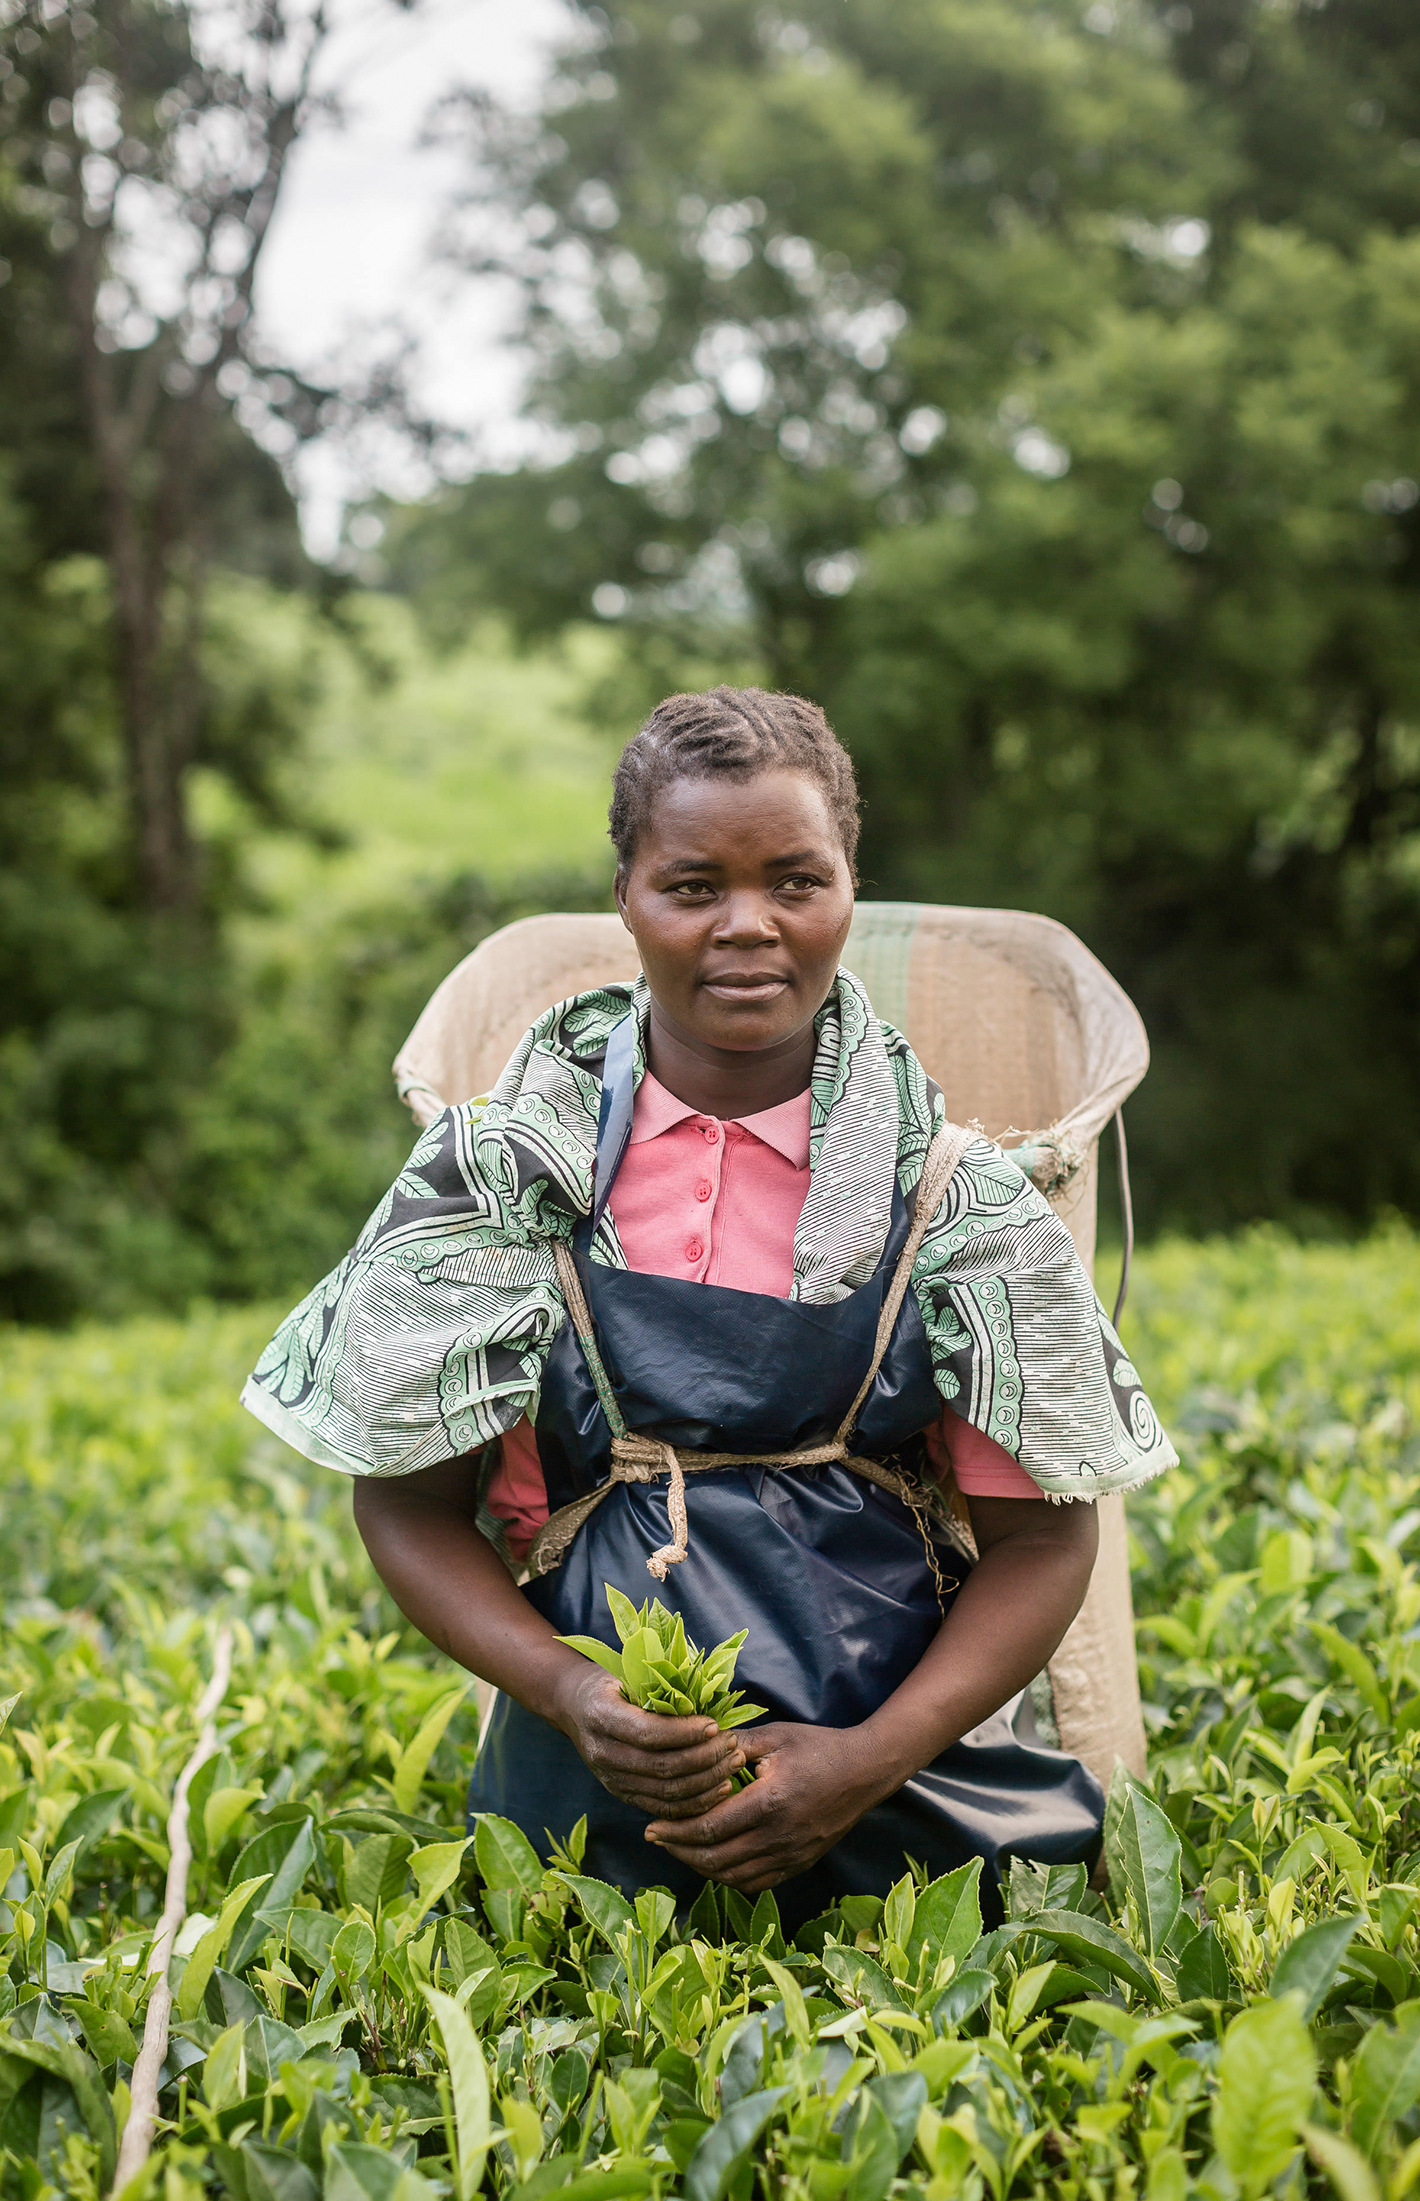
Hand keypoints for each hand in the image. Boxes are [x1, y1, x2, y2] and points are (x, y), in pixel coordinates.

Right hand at [553, 1664, 745, 1819]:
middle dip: (704, 1758)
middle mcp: (603, 1753)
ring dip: (706, 1781)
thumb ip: (659, 1688)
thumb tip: (709, 1698)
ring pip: (666, 1792)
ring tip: (732, 1764)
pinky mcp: (622, 1795)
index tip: (715, 1724)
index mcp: (601, 1716)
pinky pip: (663, 1808)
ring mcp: (611, 1779)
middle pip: (661, 1767)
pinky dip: (695, 1803)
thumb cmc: (611, 1683)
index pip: (648, 1733)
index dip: (685, 1733)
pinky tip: (719, 1788)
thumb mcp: (628, 1674)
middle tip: (732, 1744)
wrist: (574, 1708)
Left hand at [644, 1722, 887, 1891]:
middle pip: (716, 1858)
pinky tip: (713, 1861)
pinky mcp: (799, 1864)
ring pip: (733, 1876)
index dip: (675, 1830)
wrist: (864, 1772)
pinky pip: (755, 1882)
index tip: (651, 1826)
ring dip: (700, 1866)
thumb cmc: (817, 1748)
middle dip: (680, 1850)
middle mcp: (779, 1836)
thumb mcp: (774, 1736)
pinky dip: (728, 1877)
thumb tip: (692, 1747)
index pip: (710, 1827)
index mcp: (769, 1802)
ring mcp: (791, 1855)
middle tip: (657, 1838)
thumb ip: (733, 1744)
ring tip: (680, 1849)